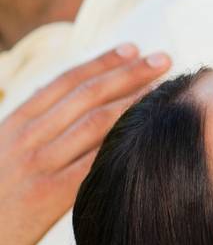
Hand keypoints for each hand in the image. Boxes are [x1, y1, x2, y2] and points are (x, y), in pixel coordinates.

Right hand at [0, 45, 170, 244]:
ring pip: (95, 124)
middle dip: (129, 74)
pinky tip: (148, 135)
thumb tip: (63, 97)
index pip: (66, 81)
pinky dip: (121, 145)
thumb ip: (32, 125)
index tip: (133, 48)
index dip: (102, 62)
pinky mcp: (48, 197)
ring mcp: (38, 165)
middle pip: (87, 96)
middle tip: (164, 59)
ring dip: (134, 103)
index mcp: (16, 122)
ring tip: (165, 91)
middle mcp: (27, 137)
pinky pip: (93, 164)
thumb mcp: (1, 149)